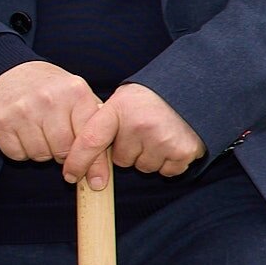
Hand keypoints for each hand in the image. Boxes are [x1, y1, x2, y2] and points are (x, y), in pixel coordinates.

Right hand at [0, 58, 100, 165]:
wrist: (8, 71)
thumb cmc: (48, 88)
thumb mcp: (76, 94)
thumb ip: (92, 121)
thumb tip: (106, 161)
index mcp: (75, 92)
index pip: (90, 138)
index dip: (93, 163)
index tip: (95, 180)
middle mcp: (50, 100)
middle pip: (64, 151)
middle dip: (63, 155)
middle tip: (59, 144)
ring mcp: (24, 110)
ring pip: (40, 154)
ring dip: (41, 152)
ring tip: (40, 135)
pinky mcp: (2, 121)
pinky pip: (17, 153)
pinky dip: (21, 151)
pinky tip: (22, 134)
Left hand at [71, 81, 202, 181]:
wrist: (194, 88)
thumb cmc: (151, 98)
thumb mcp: (121, 101)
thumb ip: (102, 124)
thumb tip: (78, 157)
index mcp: (119, 109)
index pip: (90, 141)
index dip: (78, 162)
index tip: (70, 176)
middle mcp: (139, 125)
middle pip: (120, 160)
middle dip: (128, 151)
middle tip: (141, 131)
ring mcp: (162, 139)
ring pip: (143, 167)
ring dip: (148, 157)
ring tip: (158, 134)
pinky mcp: (183, 152)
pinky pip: (166, 171)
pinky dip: (168, 162)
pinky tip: (172, 142)